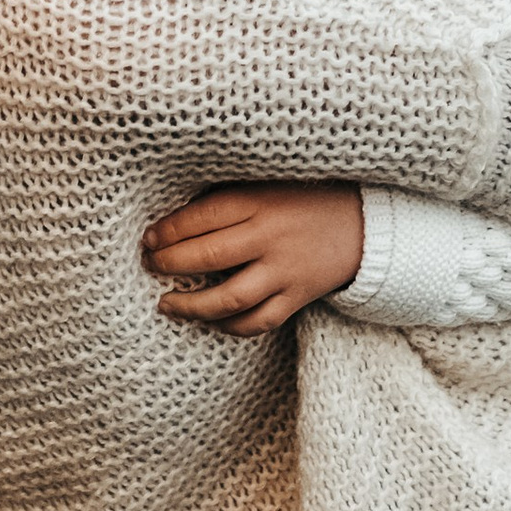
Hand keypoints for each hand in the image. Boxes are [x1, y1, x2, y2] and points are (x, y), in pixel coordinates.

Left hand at [141, 182, 366, 335]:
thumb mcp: (266, 184)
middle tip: (149, 265)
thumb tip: (174, 217)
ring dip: (191, 305)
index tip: (148, 237)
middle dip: (170, 263)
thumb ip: (227, 197)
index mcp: (260, 200)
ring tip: (165, 304)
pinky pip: (257, 321)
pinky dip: (229, 327)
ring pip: (230, 298)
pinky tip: (208, 321)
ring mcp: (284, 271)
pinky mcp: (297, 298)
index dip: (169, 229)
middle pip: (210, 255)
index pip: (203, 216)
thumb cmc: (303, 198)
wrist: (362, 224)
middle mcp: (270, 237)